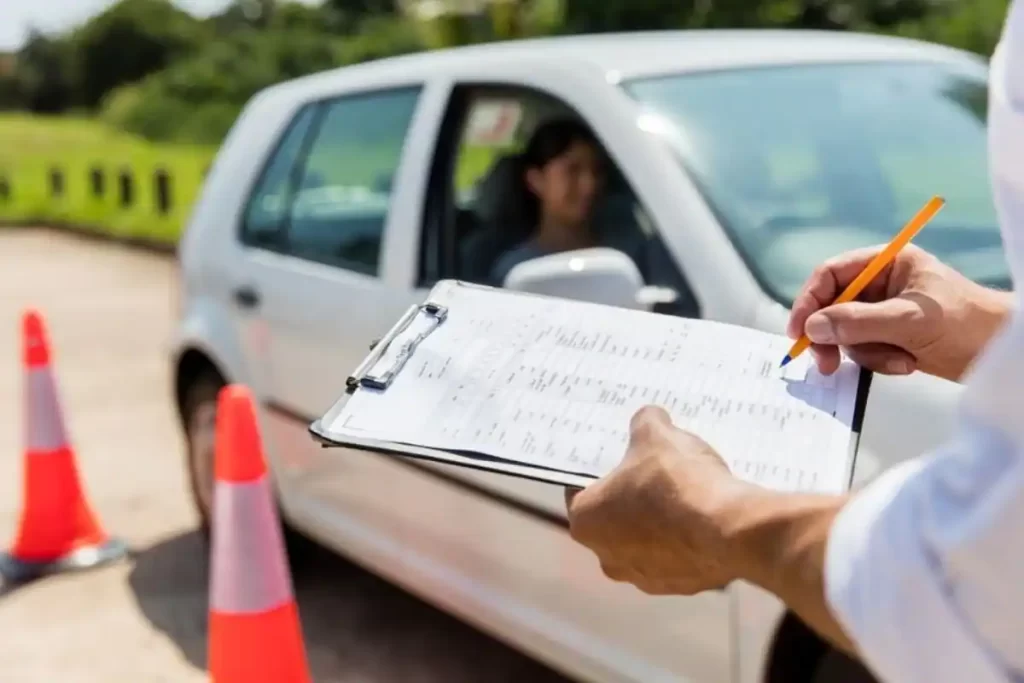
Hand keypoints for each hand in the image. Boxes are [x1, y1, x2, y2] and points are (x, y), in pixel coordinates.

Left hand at [565, 406, 752, 594]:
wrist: (729, 530)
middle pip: (613, 519)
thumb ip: (645, 423)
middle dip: (630, 498)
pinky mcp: (679, 587)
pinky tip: (704, 518)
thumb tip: (649, 419)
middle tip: (654, 472)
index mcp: (586, 521)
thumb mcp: (656, 435)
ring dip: (659, 523)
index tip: (619, 458)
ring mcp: (643, 578)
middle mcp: (606, 557)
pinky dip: (686, 540)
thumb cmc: (676, 481)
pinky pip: (677, 557)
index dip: (600, 471)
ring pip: (645, 542)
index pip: (580, 491)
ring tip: (685, 494)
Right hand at [787, 244, 1011, 381]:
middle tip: (826, 364)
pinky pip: (865, 349)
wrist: (1003, 353)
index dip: (809, 301)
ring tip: (899, 360)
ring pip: (847, 333)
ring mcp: (886, 311)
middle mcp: (882, 284)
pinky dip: (880, 361)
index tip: (799, 332)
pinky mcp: (892, 337)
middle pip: (833, 306)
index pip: (832, 275)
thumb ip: (857, 322)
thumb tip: (812, 328)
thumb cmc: (965, 324)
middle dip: (833, 335)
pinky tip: (908, 364)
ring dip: (866, 352)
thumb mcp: (908, 320)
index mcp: (887, 263)